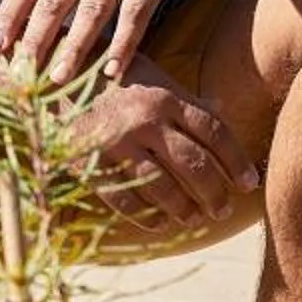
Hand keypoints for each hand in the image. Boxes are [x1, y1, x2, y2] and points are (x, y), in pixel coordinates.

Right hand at [69, 60, 260, 238]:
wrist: (52, 78)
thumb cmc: (112, 80)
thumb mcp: (152, 79)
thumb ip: (186, 99)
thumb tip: (221, 112)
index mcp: (166, 97)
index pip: (214, 132)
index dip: (236, 161)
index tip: (249, 183)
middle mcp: (145, 120)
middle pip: (194, 164)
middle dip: (215, 192)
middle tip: (223, 209)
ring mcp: (117, 143)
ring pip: (162, 187)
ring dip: (184, 209)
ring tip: (195, 217)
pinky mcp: (91, 163)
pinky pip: (125, 199)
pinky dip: (146, 216)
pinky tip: (160, 223)